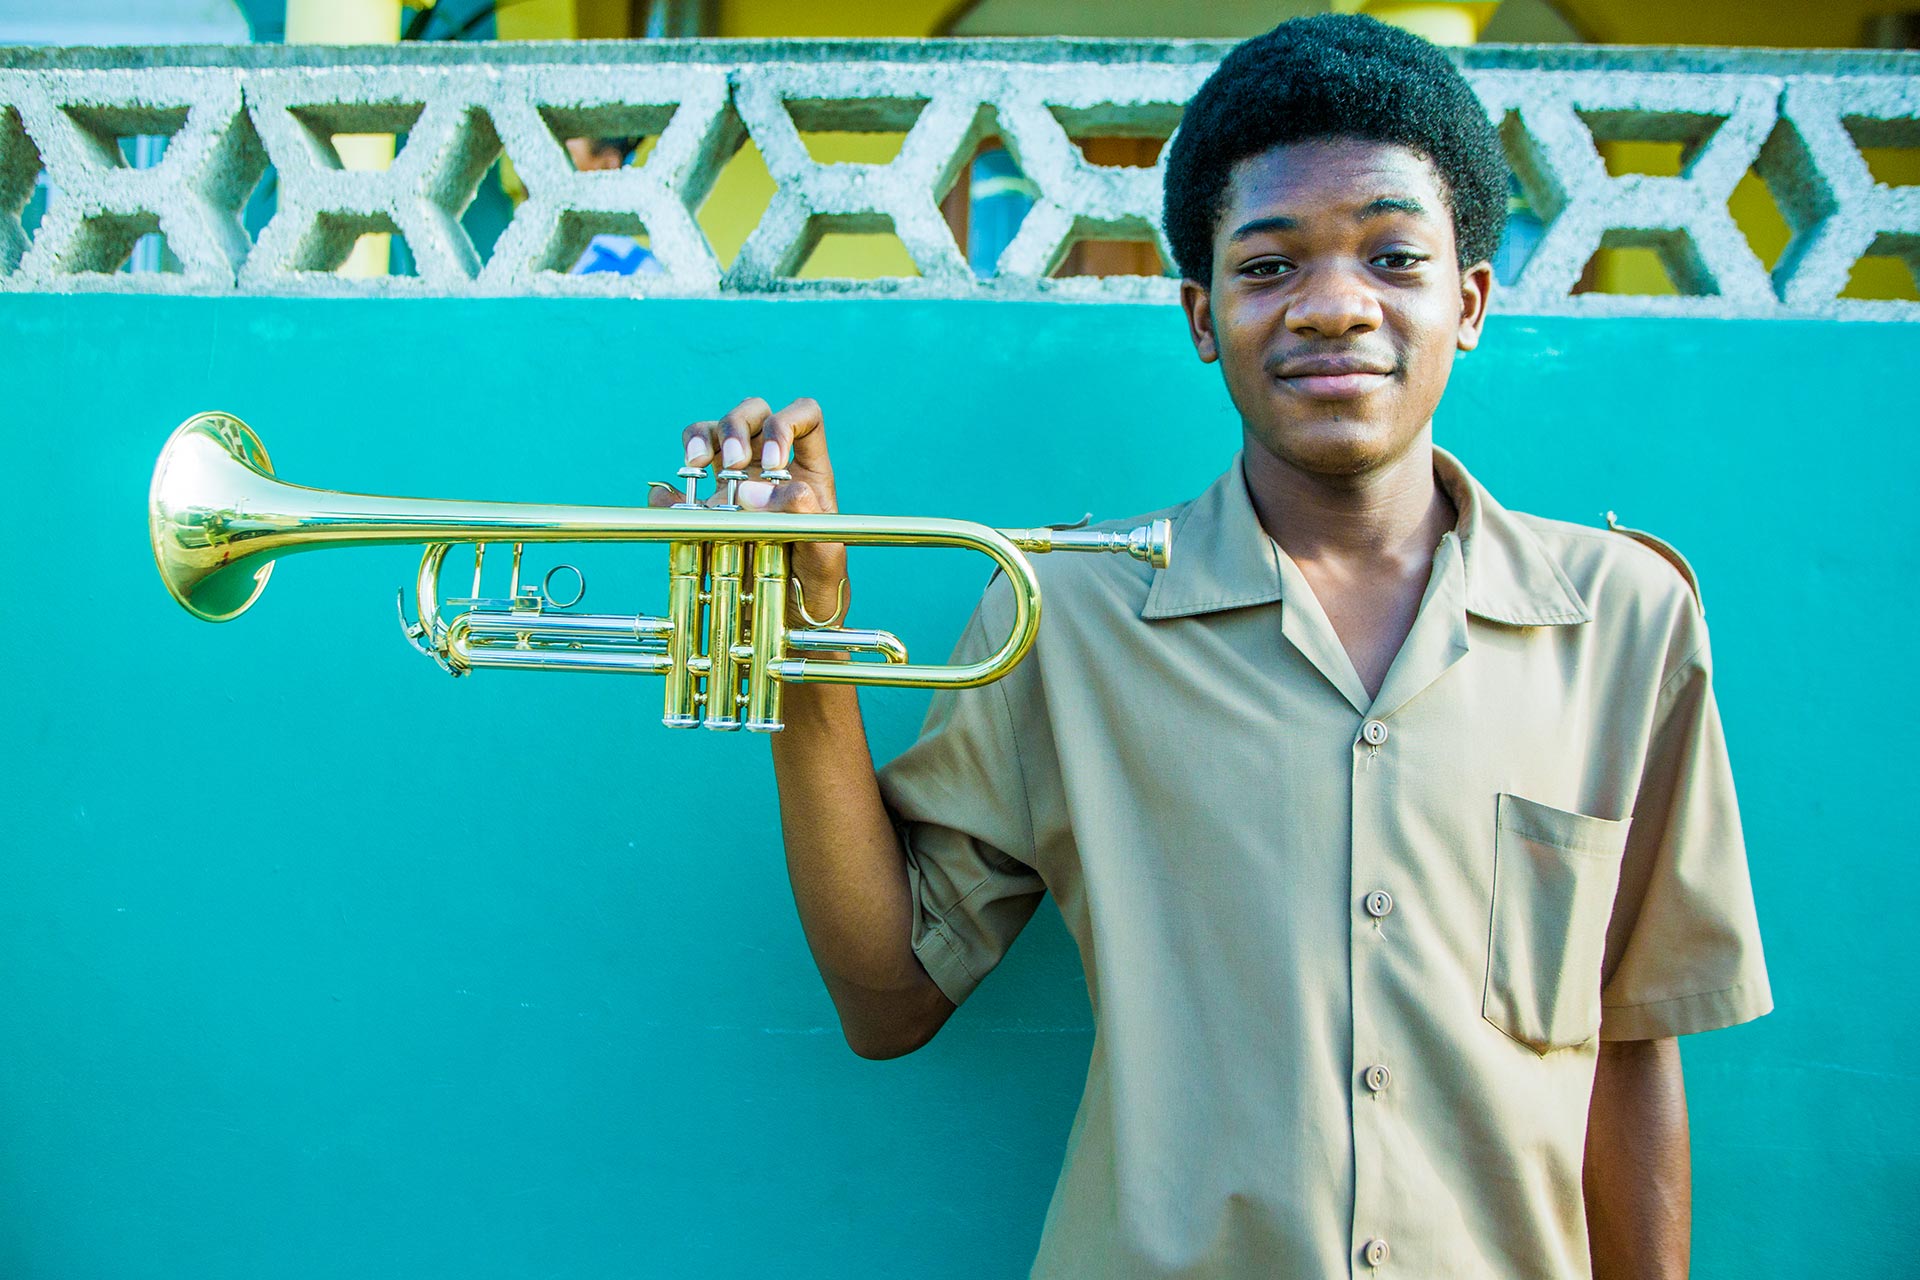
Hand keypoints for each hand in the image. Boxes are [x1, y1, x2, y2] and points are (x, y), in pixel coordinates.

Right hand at [653, 397, 848, 623]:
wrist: (788, 627)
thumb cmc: (818, 591)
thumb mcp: (825, 560)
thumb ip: (803, 520)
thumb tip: (755, 491)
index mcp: (807, 470)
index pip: (803, 416)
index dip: (786, 423)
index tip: (774, 460)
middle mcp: (768, 468)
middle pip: (751, 414)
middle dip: (737, 426)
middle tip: (734, 463)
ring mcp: (733, 485)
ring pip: (712, 434)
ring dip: (700, 437)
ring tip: (695, 465)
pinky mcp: (703, 511)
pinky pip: (677, 487)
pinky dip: (667, 490)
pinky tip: (671, 503)